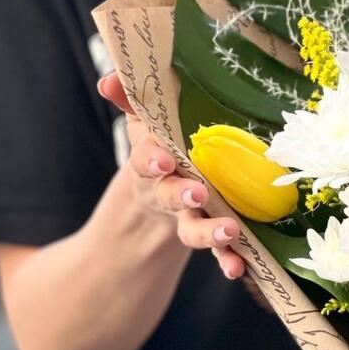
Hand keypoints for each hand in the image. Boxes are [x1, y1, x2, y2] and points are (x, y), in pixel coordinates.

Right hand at [98, 73, 245, 280]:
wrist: (153, 204)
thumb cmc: (157, 151)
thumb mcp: (142, 125)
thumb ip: (129, 101)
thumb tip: (109, 80)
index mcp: (154, 163)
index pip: (146, 159)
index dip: (152, 160)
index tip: (163, 160)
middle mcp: (169, 193)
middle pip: (171, 196)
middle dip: (181, 195)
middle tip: (196, 194)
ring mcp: (189, 218)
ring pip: (194, 230)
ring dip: (209, 233)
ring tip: (229, 232)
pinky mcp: (209, 236)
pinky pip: (219, 251)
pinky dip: (228, 261)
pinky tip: (239, 269)